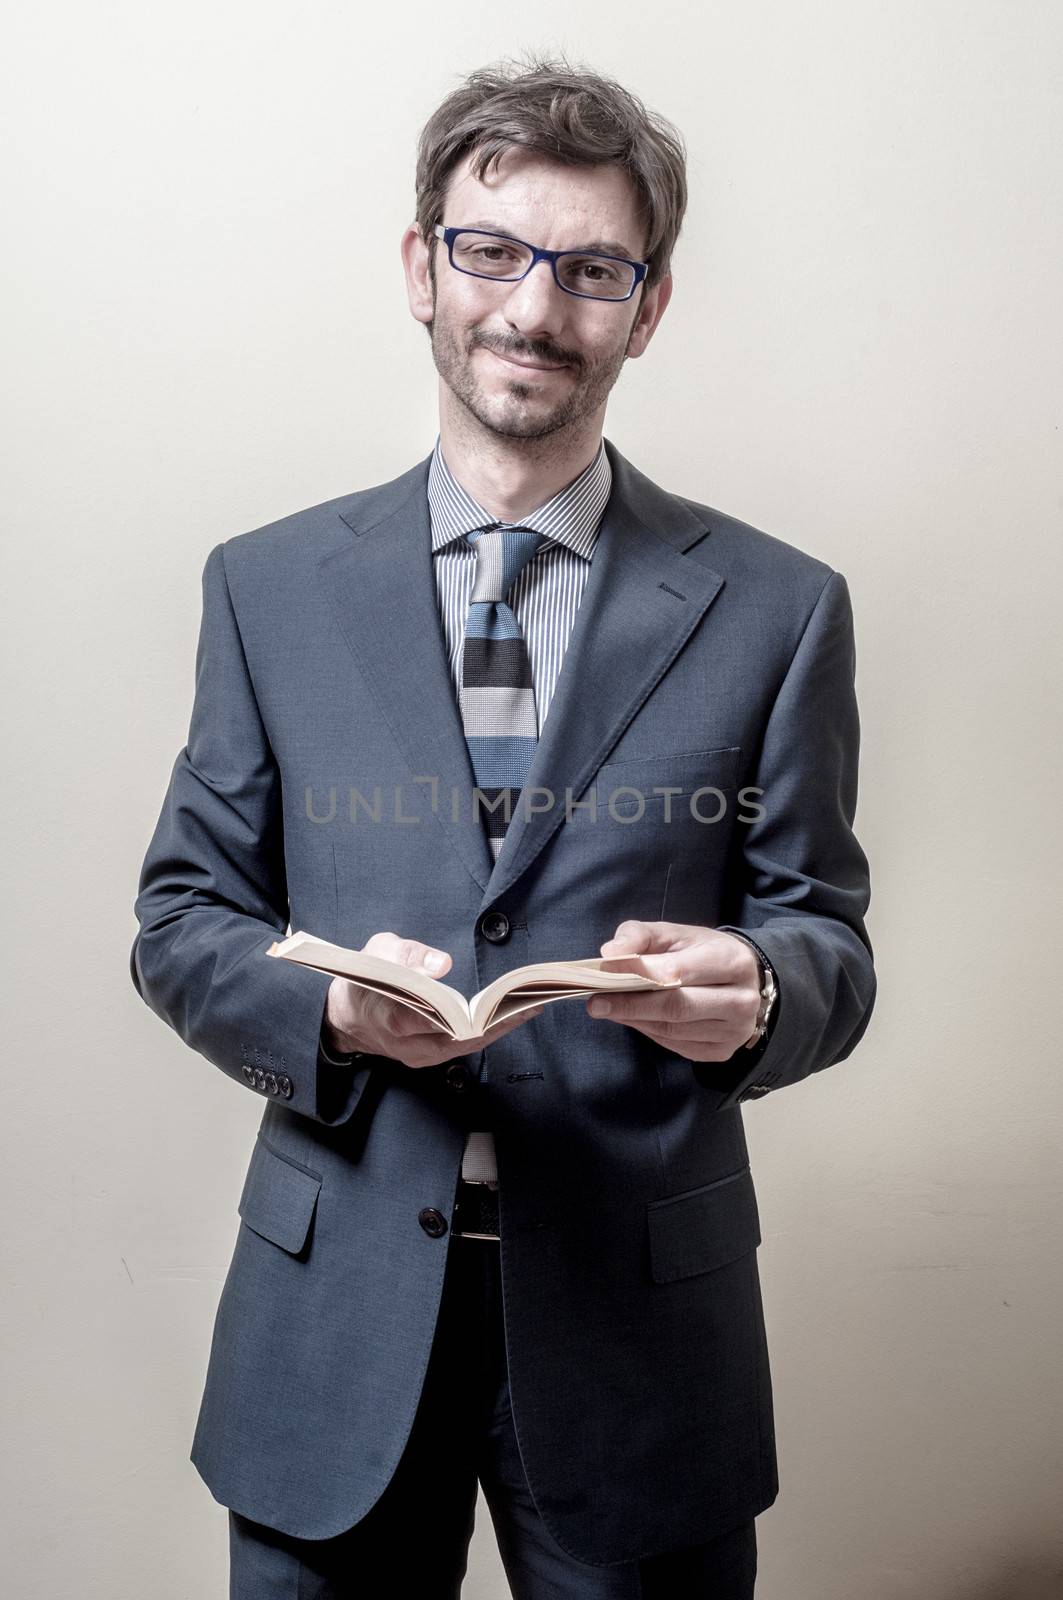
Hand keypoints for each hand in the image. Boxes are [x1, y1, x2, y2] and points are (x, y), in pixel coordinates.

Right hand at [323, 930, 543, 1070]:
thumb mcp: (376, 952)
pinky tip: (506, 1014)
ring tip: (527, 1003)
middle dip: (498, 1018)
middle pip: (464, 1037)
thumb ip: (408, 955)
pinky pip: (462, 1047)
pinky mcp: (427, 1058)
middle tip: (530, 997)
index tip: (503, 993)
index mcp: (393, 1017)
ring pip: (467, 1046)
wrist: (343, 1017)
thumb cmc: (362, 978)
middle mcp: (409, 1045)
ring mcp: (419, 1057)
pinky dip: (485, 1031)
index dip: (476, 1007)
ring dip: (498, 1026)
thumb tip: (443, 965)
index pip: (441, 1016)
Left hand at [587, 920, 761, 1062]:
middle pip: (677, 1007)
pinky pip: (676, 1045)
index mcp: (732, 962)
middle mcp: (741, 1000)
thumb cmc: (703, 952)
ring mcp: (734, 1031)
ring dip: (636, 1019)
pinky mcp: (721, 1051)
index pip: (679, 972)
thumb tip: (610, 953)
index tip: (604, 973)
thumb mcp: (676, 933)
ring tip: (608, 1008)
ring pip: (673, 1030)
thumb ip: (641, 935)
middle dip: (631, 1005)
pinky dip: (649, 1031)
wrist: (744, 979)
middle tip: (596, 1003)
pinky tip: (634, 1019)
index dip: (638, 973)